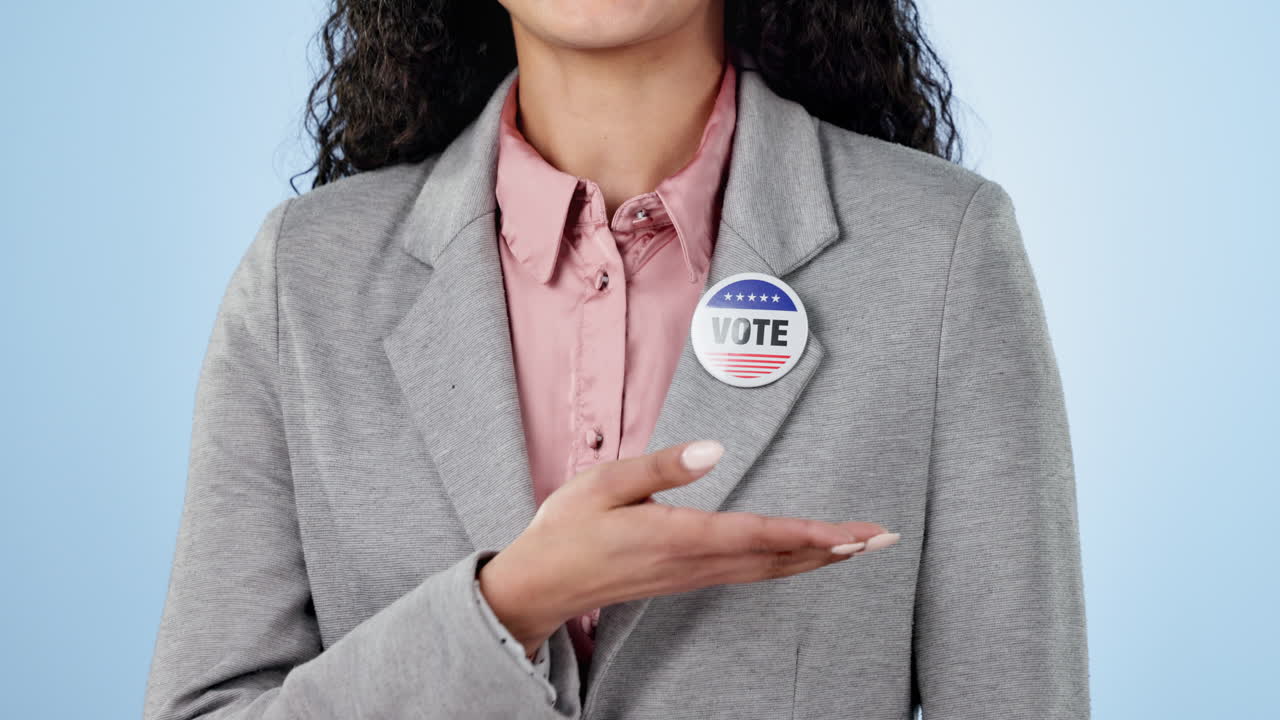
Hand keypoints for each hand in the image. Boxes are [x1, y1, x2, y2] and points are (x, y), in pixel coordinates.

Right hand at [477, 440, 898, 655]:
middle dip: (833, 550)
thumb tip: (713, 449)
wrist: (540, 585)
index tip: (854, 534)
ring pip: (768, 570)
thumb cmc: (567, 529)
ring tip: (859, 547)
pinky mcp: (687, 579)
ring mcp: (692, 576)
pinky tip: (802, 558)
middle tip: (883, 539)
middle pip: (777, 558)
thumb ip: (660, 467)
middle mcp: (693, 562)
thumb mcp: (603, 484)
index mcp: (675, 536)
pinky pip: (751, 573)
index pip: (757, 535)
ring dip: (817, 558)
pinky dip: (787, 564)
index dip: (810, 535)